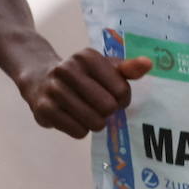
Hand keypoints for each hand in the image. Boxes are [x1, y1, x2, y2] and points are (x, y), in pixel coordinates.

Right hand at [20, 49, 152, 138]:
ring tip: (87, 112)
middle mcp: (68, 69)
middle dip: (108, 112)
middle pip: (108, 107)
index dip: (122, 99)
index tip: (113, 96)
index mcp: (87, 57)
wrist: (39, 77)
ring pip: (93, 122)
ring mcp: (54, 89)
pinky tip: (73, 117)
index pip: (121, 90)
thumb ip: (127, 69)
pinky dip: (81, 129)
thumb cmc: (81, 75)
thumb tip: (149, 64)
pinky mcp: (44, 109)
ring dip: (95, 122)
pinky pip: (78, 132)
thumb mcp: (103, 67)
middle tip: (99, 106)